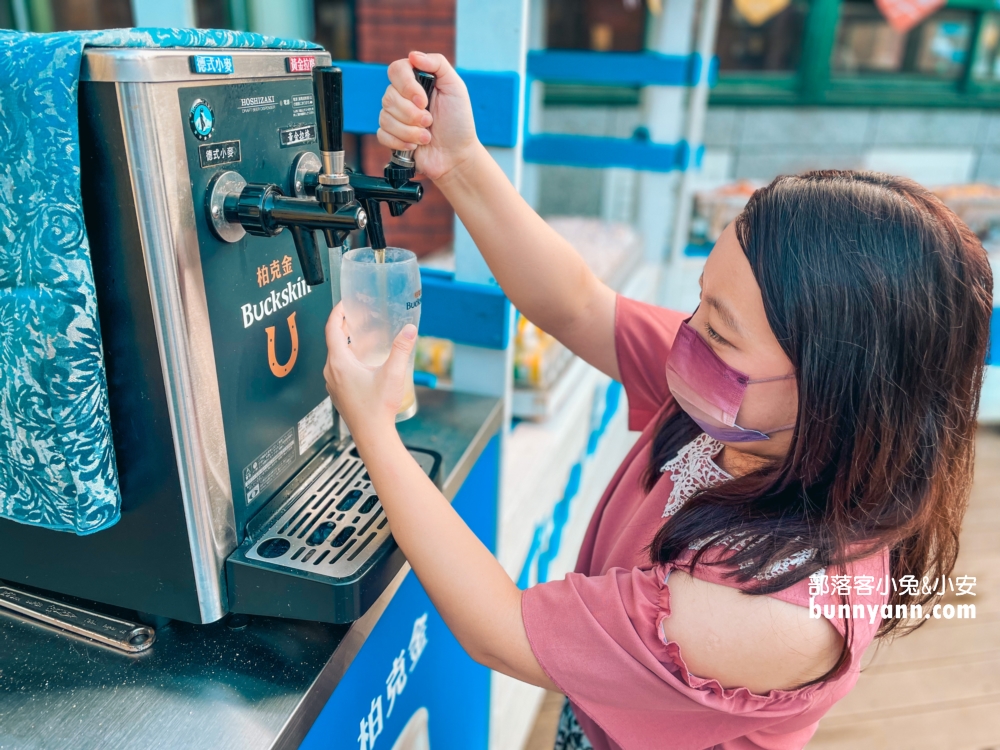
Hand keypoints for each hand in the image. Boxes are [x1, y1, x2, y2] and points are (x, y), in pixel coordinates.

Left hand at [323, 302, 416, 441]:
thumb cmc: (378, 408)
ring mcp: (333, 383)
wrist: (372, 435)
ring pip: (336, 356)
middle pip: (333, 341)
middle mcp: (331, 372)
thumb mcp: (393, 374)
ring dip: (346, 344)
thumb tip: (409, 329)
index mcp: (339, 363)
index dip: (337, 313)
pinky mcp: (338, 393)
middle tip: (356, 316)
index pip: (332, 329)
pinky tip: (363, 362)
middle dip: (344, 327)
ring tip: (361, 336)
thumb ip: (401, 349)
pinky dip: (347, 359)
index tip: (344, 304)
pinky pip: (338, 369)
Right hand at [378, 51, 480, 181]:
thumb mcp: (455, 87)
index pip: (396, 70)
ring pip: (385, 117)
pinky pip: (382, 134)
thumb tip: (413, 55)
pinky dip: (400, 142)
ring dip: (410, 131)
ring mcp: (396, 116)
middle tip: (430, 122)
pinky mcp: (391, 136)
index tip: (423, 101)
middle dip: (412, 114)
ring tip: (427, 137)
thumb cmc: (458, 121)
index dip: (406, 86)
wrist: (456, 155)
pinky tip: (414, 146)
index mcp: (416, 81)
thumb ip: (438, 64)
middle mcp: (402, 96)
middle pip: (389, 96)